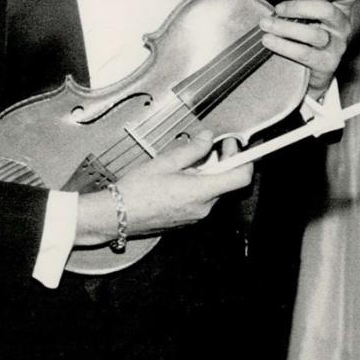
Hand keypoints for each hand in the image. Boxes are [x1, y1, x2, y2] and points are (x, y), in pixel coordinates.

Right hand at [79, 131, 251, 244]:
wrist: (114, 216)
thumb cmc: (136, 190)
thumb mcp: (165, 162)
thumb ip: (192, 149)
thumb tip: (208, 138)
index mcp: (201, 192)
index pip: (241, 177)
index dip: (245, 159)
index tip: (233, 146)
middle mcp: (204, 207)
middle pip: (227, 182)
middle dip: (220, 163)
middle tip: (206, 148)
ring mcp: (196, 216)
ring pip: (213, 190)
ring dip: (207, 175)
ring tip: (184, 165)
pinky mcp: (188, 220)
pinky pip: (202, 200)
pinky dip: (198, 187)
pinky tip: (178, 180)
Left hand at [260, 0, 358, 97]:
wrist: (309, 69)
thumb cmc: (310, 32)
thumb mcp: (309, 7)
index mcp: (342, 8)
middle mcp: (343, 26)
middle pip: (328, 11)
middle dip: (299, 7)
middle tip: (278, 8)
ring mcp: (336, 46)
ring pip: (314, 34)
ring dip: (285, 28)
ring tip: (266, 24)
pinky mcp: (326, 64)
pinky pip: (305, 53)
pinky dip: (284, 46)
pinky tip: (269, 41)